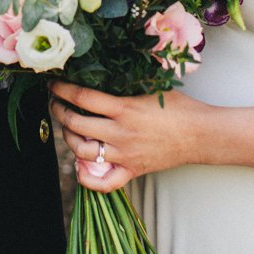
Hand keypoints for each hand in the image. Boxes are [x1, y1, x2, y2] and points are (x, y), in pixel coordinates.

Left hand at [49, 80, 208, 193]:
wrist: (200, 135)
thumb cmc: (180, 108)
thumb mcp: (153, 88)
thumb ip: (128, 85)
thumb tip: (105, 71)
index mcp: (124, 108)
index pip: (82, 97)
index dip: (62, 90)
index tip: (53, 85)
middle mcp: (120, 132)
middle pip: (76, 124)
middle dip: (59, 112)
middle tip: (55, 104)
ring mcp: (124, 154)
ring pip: (82, 150)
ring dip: (68, 138)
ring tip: (67, 128)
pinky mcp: (131, 171)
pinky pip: (103, 182)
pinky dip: (86, 177)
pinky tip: (79, 167)